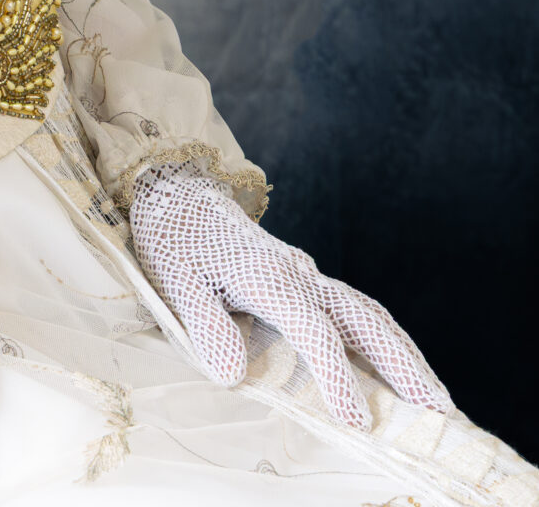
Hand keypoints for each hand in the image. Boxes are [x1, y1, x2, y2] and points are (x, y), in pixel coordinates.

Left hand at [129, 163, 450, 428]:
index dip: (337, 377)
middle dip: (402, 364)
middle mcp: (298, 274)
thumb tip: (233, 375)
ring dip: (404, 352)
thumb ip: (204, 324)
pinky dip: (385, 337)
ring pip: (367, 312)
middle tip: (438, 411)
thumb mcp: (173, 279)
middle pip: (362, 319)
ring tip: (436, 398)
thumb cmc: (172, 236)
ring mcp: (305, 273)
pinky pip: (355, 308)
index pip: (314, 331)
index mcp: (267, 277)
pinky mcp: (304, 277)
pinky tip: (397, 363)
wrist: (176, 189)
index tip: (356, 421)